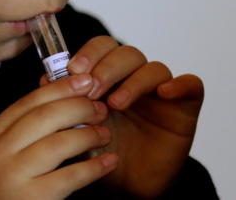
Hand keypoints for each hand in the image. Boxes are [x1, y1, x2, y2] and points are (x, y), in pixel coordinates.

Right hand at [0, 73, 118, 199]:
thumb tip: (60, 91)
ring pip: (59, 143)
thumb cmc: (2, 194)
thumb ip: (26, 128)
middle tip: (100, 108)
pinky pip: (70, 176)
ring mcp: (12, 177)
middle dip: (78, 107)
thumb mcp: (3, 157)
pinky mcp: (31, 199)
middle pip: (44, 117)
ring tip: (105, 133)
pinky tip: (109, 161)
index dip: (60, 88)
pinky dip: (94, 167)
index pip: (27, 102)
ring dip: (88, 135)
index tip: (84, 80)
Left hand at [62, 36, 204, 198]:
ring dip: (133, 81)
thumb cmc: (105, 151)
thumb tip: (45, 79)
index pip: (102, 48)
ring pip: (153, 67)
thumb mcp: (78, 127)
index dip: (89, 53)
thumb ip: (65, 102)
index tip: (73, 70)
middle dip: (106, 67)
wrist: (130, 185)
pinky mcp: (185, 106)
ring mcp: (161, 90)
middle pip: (127, 53)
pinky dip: (180, 84)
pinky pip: (191, 85)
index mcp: (110, 76)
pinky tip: (165, 93)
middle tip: (91, 88)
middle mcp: (136, 78)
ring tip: (115, 103)